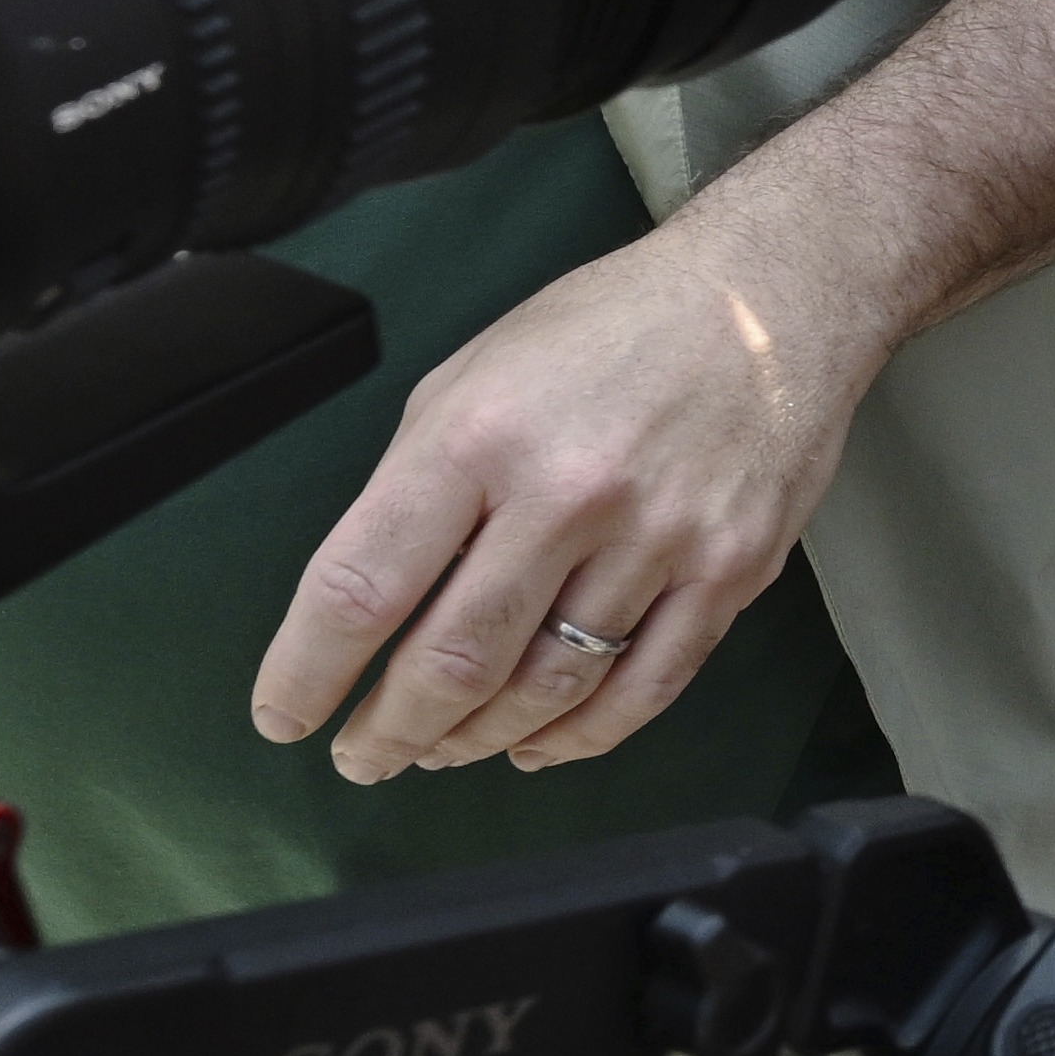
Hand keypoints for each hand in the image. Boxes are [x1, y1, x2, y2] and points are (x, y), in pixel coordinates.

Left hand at [254, 208, 895, 783]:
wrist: (769, 298)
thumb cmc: (606, 331)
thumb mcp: (473, 377)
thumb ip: (420, 489)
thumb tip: (378, 606)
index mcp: (477, 436)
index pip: (364, 585)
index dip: (309, 671)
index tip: (285, 716)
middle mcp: (566, 492)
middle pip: (454, 661)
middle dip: (390, 731)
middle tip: (363, 757)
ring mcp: (658, 538)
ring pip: (548, 689)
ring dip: (477, 740)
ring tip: (442, 749)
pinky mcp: (730, 570)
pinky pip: (643, 689)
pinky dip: (579, 737)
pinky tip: (537, 746)